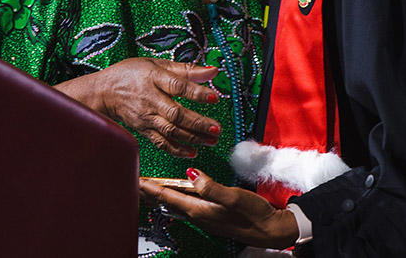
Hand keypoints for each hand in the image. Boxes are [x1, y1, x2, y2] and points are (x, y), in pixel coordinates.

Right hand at [61, 58, 221, 157]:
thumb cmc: (131, 74)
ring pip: (171, 130)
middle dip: (198, 123)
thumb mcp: (157, 64)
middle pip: (176, 113)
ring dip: (193, 138)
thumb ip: (186, 69)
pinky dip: (176, 149)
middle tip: (216, 128)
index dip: (197, 93)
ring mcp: (146, 117)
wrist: (104, 92)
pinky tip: (192, 152)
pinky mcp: (143, 129)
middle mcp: (150, 100)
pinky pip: (161, 142)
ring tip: (212, 140)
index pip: (178, 86)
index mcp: (154, 78)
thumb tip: (213, 71)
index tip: (215, 98)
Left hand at [140, 169, 299, 248]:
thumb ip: (211, 187)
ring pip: (175, 204)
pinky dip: (174, 197)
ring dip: (160, 195)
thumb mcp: (234, 196)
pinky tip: (175, 193)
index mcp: (200, 210)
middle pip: (166, 202)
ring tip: (148, 186)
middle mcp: (198, 215)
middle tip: (134, 180)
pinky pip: (185, 204)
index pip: (167, 197)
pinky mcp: (212, 215)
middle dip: (149, 192)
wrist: (271, 230)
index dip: (150, 187)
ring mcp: (205, 216)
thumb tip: (190, 174)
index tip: (135, 178)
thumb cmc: (255, 214)